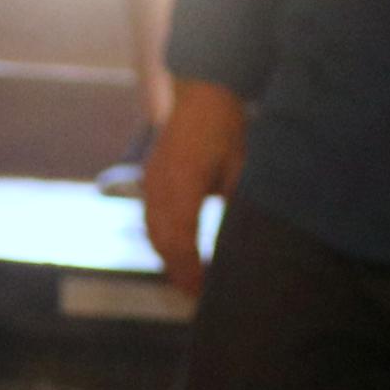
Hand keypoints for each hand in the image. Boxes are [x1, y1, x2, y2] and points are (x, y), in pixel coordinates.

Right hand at [139, 81, 247, 295]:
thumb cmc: (225, 128)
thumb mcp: (239, 166)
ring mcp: (151, 180)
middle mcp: (161, 184)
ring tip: (185, 282)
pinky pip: (149, 217)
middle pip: (163, 240)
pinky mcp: (150, 178)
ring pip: (153, 231)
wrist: (201, 92)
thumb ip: (233, 202)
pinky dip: (160, 239)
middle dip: (177, 271)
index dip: (190, 268)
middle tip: (195, 297)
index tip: (202, 290)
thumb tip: (238, 240)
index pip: (183, 237)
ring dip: (167, 258)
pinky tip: (173, 253)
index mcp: (185, 181)